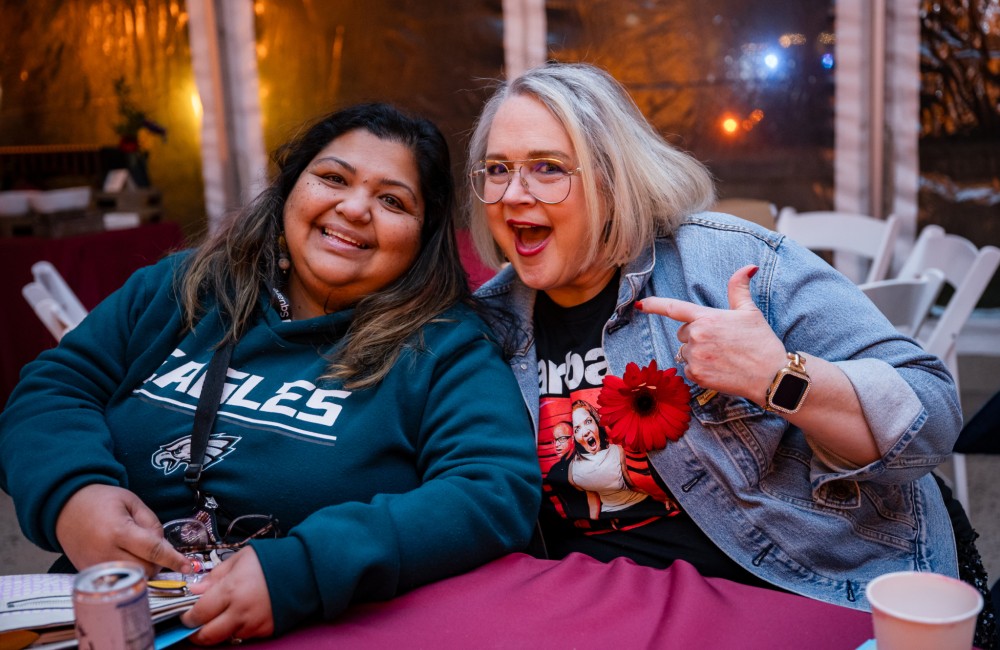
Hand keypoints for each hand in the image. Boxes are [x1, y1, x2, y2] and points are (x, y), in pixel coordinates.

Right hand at [55, 484, 191, 574]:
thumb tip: (163, 547)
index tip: (189, 567)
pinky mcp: (89, 574)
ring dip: (143, 570)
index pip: (153, 550)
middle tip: (154, 549)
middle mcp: (106, 552)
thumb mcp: (132, 502)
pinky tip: (125, 559)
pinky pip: (118, 581)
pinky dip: (129, 574)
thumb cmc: (101, 501)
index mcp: (119, 531)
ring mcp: (96, 566)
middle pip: (145, 570)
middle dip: (158, 563)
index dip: (174, 559)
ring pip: (132, 580)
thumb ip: (152, 524)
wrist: (65, 507)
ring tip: (137, 552)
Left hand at [181, 547, 274, 644]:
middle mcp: (240, 611)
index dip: (186, 616)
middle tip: (194, 625)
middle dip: (195, 633)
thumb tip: (194, 590)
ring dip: (218, 630)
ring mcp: (254, 624)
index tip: (185, 613)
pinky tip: (241, 614)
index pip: (197, 614)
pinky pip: (243, 635)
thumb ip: (215, 576)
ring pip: (224, 637)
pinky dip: (237, 629)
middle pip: (207, 636)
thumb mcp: (240, 558)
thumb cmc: (272, 560)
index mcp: (231, 590)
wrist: (306, 569)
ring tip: (221, 616)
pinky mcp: (265, 630)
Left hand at [638, 265, 785, 403]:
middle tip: (720, 342)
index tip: (640, 305)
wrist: (772, 375)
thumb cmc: (761, 342)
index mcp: (706, 318)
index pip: (674, 308)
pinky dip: (699, 371)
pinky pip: (687, 370)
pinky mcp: (696, 375)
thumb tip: (748, 267)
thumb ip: (739, 288)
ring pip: (684, 353)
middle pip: (682, 334)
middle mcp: (697, 336)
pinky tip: (718, 370)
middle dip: (695, 336)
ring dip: (698, 354)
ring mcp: (695, 357)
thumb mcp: (750, 311)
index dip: (654, 305)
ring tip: (722, 357)